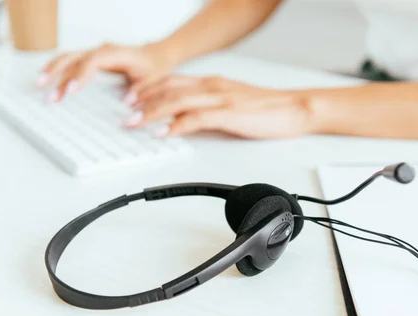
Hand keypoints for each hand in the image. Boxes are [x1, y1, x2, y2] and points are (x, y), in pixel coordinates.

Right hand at [38, 42, 174, 102]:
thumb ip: (140, 90)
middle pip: (74, 58)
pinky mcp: (91, 58)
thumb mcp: (152, 81)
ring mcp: (95, 53)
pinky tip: (48, 79)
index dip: (79, 75)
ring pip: (68, 57)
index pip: (92, 61)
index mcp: (116, 54)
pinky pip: (71, 61)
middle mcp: (102, 51)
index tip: (69, 90)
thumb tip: (127, 102)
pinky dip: (57, 69)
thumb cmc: (153, 69)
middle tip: (46, 91)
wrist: (156, 57)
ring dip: (53, 70)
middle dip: (58, 74)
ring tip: (39, 84)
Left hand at [124, 75, 312, 138]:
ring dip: (152, 112)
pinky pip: (196, 118)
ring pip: (177, 100)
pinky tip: (164, 133)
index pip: (171, 81)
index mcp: (211, 82)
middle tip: (124, 112)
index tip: (130, 98)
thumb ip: (208, 106)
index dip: (147, 88)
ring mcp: (219, 98)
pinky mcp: (229, 113)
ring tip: (134, 122)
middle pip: (168, 88)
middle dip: (142, 100)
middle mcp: (211, 86)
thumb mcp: (230, 101)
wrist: (293, 108)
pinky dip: (176, 125)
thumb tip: (186, 119)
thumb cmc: (264, 107)